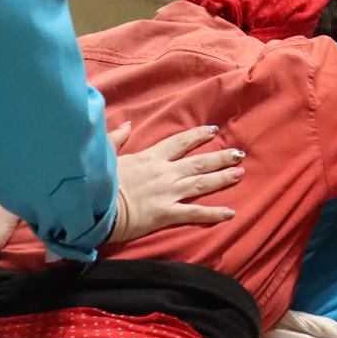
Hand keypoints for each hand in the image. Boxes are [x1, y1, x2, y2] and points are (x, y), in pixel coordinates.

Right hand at [109, 122, 242, 243]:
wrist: (96, 208)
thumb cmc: (99, 182)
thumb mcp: (107, 155)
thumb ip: (118, 138)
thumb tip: (128, 124)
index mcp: (151, 157)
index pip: (180, 142)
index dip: (198, 135)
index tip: (213, 130)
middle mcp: (165, 172)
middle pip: (199, 162)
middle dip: (221, 157)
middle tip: (239, 153)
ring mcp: (168, 193)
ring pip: (202, 183)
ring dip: (223, 178)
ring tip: (240, 172)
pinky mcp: (167, 213)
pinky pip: (195, 213)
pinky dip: (214, 213)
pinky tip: (231, 213)